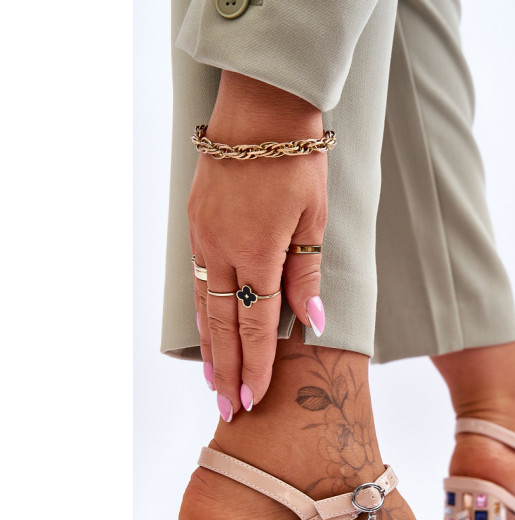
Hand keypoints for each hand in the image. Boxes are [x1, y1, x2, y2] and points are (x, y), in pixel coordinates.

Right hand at [189, 72, 327, 420]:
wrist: (259, 110)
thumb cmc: (297, 161)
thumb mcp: (314, 219)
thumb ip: (307, 275)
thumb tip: (312, 324)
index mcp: (258, 254)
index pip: (255, 327)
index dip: (255, 367)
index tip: (252, 400)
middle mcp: (223, 252)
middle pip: (223, 327)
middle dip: (228, 372)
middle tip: (228, 410)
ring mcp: (203, 238)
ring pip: (203, 307)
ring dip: (210, 349)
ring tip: (214, 382)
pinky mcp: (196, 224)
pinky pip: (197, 280)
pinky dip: (202, 313)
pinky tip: (206, 330)